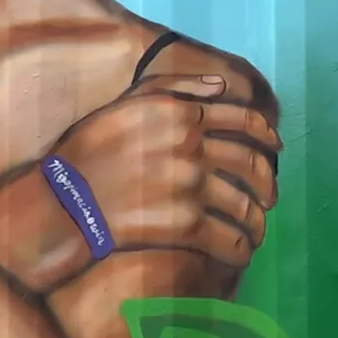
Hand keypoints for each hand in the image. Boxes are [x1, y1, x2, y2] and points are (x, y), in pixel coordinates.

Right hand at [50, 74, 281, 268]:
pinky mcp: (186, 224)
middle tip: (271, 198)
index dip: (267, 135)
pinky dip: (242, 248)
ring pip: (245, 205)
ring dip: (258, 222)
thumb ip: (175, 87)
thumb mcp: (125, 105)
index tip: (278, 147)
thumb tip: (222, 85)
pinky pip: (231, 238)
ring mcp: (191, 185)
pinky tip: (241, 252)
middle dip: (268, 184)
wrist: (59, 204)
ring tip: (257, 230)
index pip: (244, 121)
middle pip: (252, 165)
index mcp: (180, 114)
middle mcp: (191, 146)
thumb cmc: (87, 154)